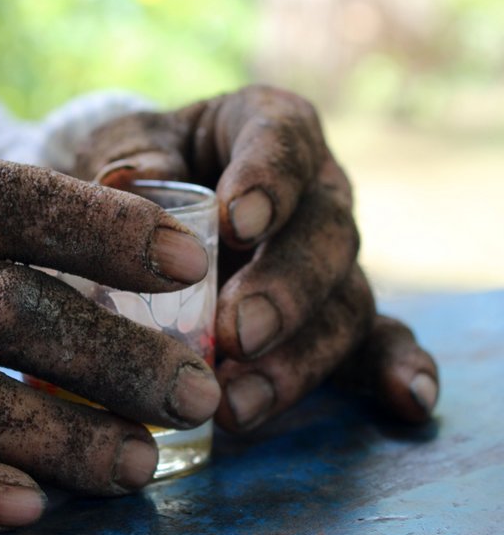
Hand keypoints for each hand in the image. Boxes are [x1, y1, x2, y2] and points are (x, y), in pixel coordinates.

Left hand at [75, 85, 438, 432]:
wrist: (154, 200)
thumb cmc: (147, 164)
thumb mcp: (130, 147)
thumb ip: (134, 161)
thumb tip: (125, 180)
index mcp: (268, 129)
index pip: (282, 142)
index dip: (268, 182)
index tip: (235, 223)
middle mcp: (315, 190)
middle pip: (326, 235)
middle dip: (284, 290)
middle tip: (235, 334)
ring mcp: (329, 257)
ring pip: (345, 303)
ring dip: (299, 359)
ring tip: (239, 406)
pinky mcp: (331, 312)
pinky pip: (377, 339)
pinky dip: (395, 369)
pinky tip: (410, 402)